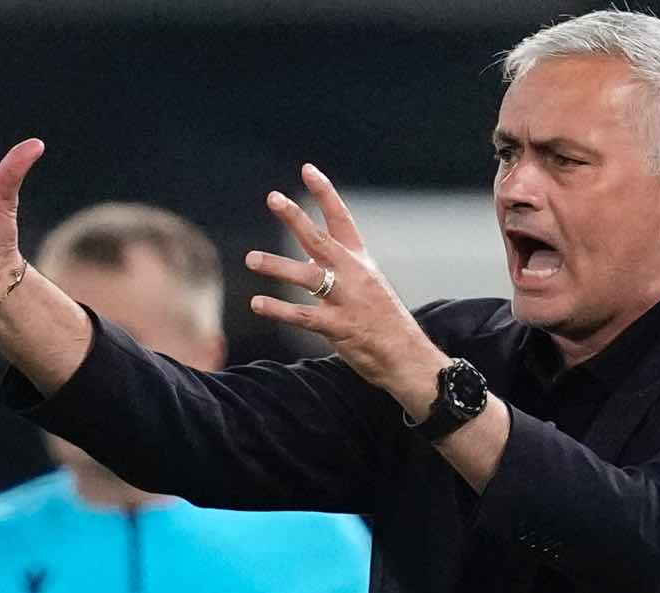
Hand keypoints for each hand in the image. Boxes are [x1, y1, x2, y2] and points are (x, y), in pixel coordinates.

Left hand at [246, 164, 445, 398]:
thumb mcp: (366, 286)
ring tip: (251, 258)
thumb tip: (309, 255)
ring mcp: (347, 300)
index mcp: (362, 261)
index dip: (325, 193)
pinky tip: (257, 303)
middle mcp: (355, 274)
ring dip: (277, 265)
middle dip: (296, 217)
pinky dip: (279, 309)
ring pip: (308, 276)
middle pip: (321, 239)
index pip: (342, 219)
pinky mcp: (340, 327)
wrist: (408, 356)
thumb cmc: (384, 321)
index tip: (307, 170)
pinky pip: (304, 315)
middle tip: (274, 198)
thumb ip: (337, 269)